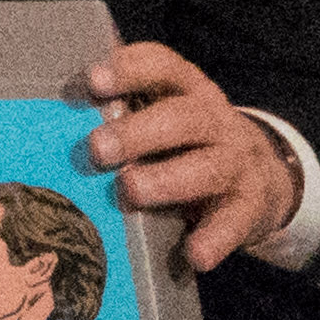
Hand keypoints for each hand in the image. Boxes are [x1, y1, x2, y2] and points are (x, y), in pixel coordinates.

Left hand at [85, 40, 303, 274]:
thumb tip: (55, 111)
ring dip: (166, 180)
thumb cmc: (188, 141)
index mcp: (187, 89)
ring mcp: (238, 162)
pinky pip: (234, 221)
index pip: (162, 66)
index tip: (93, 81)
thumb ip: (124, 110)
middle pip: (182, 118)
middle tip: (96, 149)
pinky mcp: (251, 206)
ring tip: (131, 190)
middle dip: (138, 133)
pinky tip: (193, 253)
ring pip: (207, 168)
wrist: (263, 177)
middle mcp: (215, 120)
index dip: (129, 69)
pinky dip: (214, 238)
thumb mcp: (165, 114)